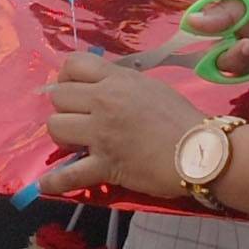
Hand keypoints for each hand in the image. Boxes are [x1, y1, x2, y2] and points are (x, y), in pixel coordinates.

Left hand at [41, 51, 202, 199]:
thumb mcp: (150, 87)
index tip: (73, 90)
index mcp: (116, 80)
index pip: (73, 64)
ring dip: (62, 137)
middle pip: (58, 97)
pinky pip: (69, 175)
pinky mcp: (105, 165)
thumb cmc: (181, 118)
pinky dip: (55, 181)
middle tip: (78, 121)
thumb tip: (99, 86)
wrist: (200, 151)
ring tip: (77, 144)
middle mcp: (103, 102)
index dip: (66, 77)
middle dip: (64, 108)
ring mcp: (101, 135)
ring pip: (55, 128)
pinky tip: (47, 184)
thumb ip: (121, 83)